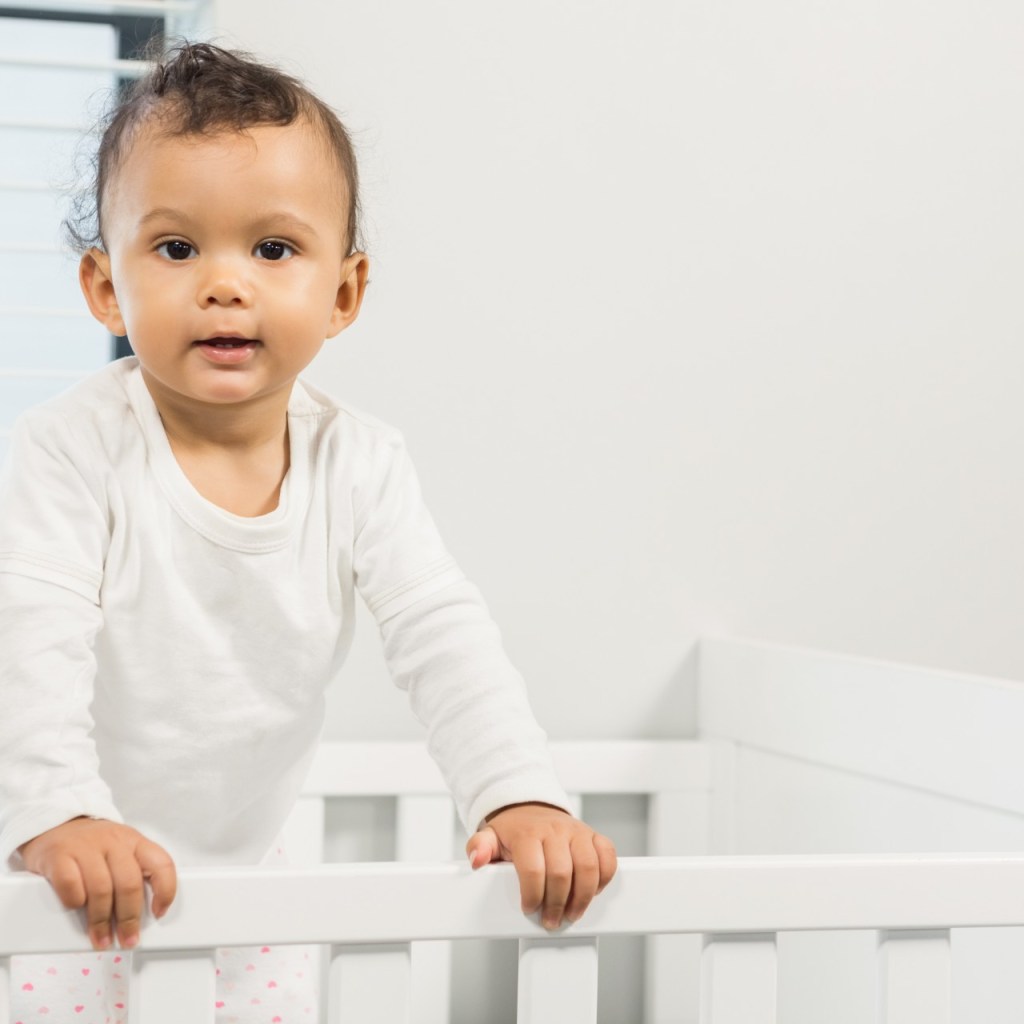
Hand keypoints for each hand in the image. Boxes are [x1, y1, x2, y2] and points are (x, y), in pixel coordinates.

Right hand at [18, 816, 176, 950]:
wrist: (56, 823)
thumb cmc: (93, 846)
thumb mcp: (121, 851)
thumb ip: (133, 873)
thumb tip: (144, 914)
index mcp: (134, 841)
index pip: (161, 863)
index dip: (166, 891)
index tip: (159, 914)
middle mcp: (113, 841)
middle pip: (129, 883)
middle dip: (129, 918)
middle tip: (127, 939)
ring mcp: (86, 847)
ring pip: (101, 888)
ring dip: (101, 920)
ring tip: (101, 937)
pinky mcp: (59, 855)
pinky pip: (71, 884)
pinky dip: (74, 902)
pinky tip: (76, 908)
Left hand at [465, 802, 616, 929]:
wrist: (531, 808)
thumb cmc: (513, 831)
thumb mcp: (490, 837)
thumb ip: (480, 848)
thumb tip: (477, 860)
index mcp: (528, 833)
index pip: (533, 869)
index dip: (532, 895)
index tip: (528, 908)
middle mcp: (554, 830)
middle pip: (561, 873)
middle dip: (556, 904)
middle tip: (550, 919)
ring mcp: (576, 831)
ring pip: (588, 867)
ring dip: (582, 897)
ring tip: (571, 913)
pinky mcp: (592, 835)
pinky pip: (608, 855)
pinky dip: (604, 877)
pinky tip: (591, 891)